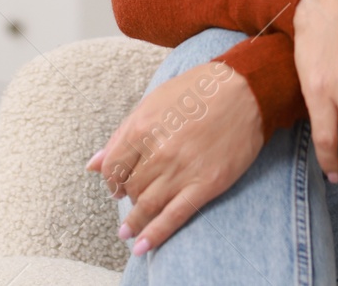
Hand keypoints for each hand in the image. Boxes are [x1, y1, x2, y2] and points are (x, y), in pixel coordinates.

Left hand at [85, 59, 262, 255]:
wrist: (243, 91)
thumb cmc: (196, 92)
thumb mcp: (152, 103)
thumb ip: (121, 136)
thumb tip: (93, 165)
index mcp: (142, 128)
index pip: (112, 168)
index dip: (111, 180)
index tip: (116, 185)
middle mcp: (158, 151)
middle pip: (130, 187)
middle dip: (128, 195)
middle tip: (131, 198)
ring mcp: (182, 170)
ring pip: (147, 204)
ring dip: (135, 220)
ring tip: (128, 232)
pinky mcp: (205, 184)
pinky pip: (174, 215)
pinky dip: (155, 234)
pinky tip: (143, 245)